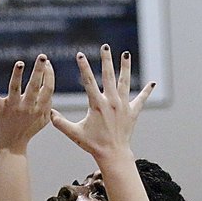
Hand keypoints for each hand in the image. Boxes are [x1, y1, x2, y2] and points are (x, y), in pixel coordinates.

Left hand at [0, 54, 54, 151]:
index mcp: (39, 109)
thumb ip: (48, 105)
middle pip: (35, 86)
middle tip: (43, 57)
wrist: (9, 147)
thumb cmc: (26, 131)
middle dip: (39, 70)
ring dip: (17, 75)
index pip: (48, 89)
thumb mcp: (42, 120)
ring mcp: (12, 108)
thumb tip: (50, 87)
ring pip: (15, 88)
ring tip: (20, 63)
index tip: (48, 64)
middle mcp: (27, 107)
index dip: (49, 75)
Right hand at [51, 45, 154, 161]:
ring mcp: (123, 106)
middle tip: (105, 46)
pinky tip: (152, 83)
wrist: (113, 154)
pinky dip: (147, 91)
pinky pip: (141, 99)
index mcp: (97, 105)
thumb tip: (49, 113)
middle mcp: (112, 102)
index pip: (88, 81)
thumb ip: (60, 122)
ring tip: (126, 54)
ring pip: (124, 82)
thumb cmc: (93, 144)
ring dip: (125, 68)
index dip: (83, 66)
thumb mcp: (75, 133)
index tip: (80, 54)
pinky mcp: (132, 112)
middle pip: (108, 76)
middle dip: (106, 60)